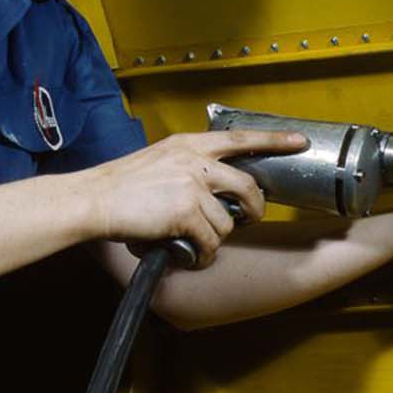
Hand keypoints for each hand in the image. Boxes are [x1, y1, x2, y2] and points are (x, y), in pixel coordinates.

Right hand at [82, 129, 307, 266]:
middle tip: (251, 218)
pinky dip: (202, 255)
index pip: (240, 137)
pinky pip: (210, 242)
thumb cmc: (118, 186)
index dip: (274, 140)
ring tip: (194, 243)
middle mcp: (194, 161)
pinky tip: (188, 254)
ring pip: (227, 222)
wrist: (93, 199)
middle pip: (247, 186)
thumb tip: (208, 193)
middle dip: (256, 208)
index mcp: (188, 144)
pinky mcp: (185, 212)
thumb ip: (185, 169)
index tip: (298, 141)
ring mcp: (192, 186)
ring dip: (215, 239)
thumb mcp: (157, 161)